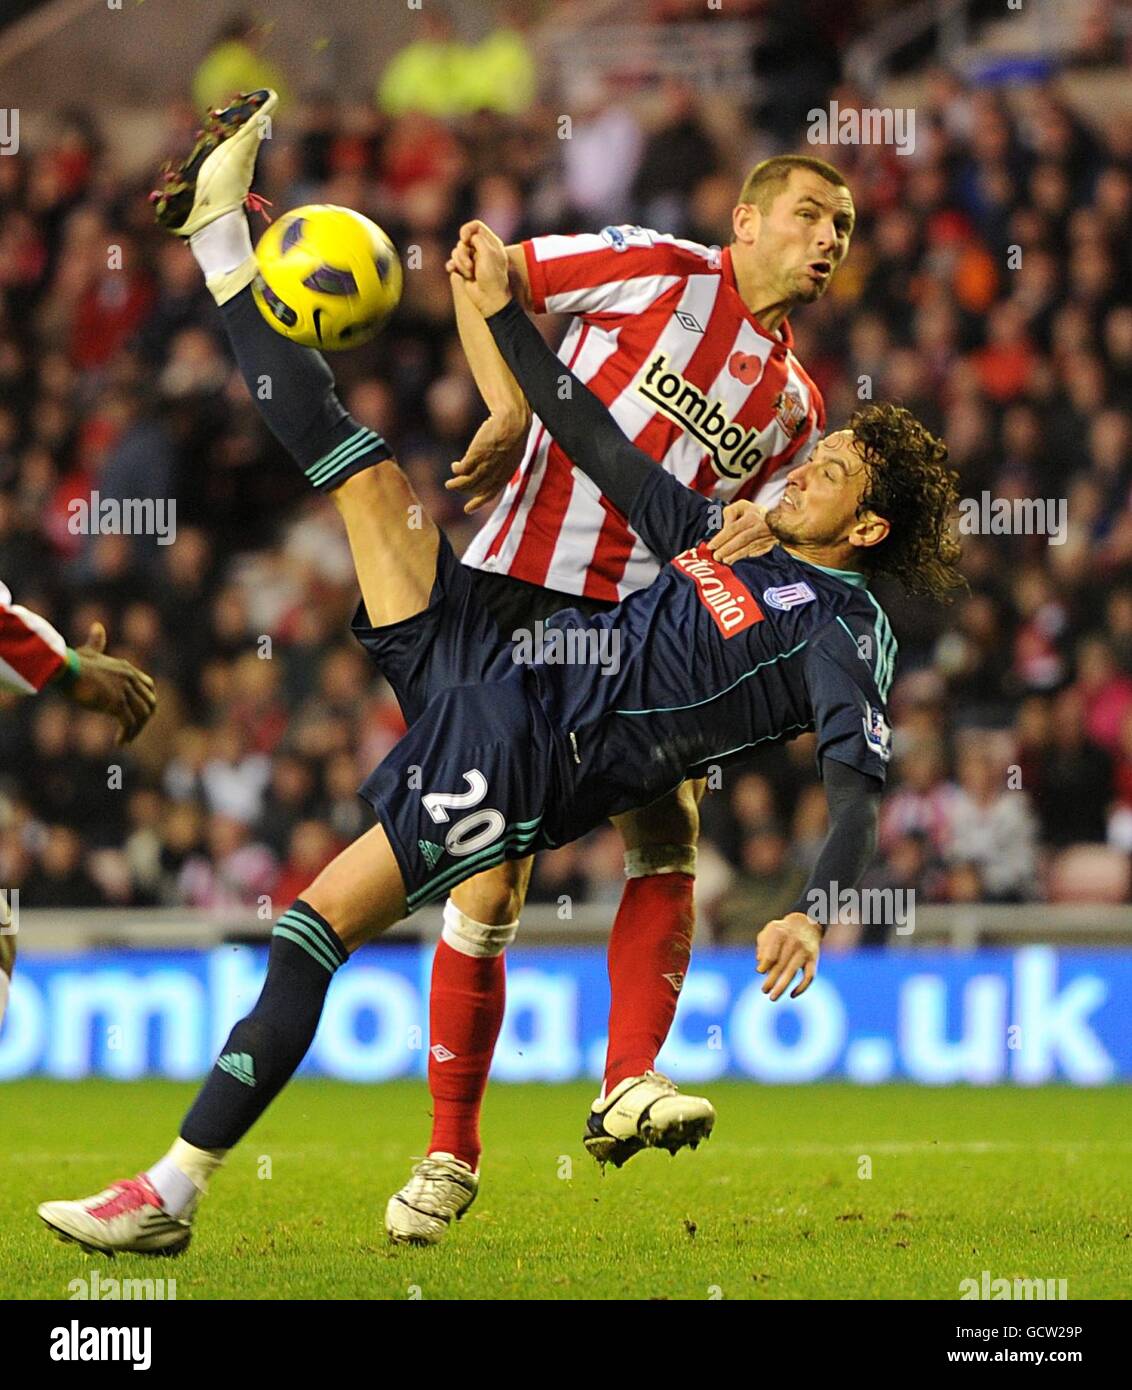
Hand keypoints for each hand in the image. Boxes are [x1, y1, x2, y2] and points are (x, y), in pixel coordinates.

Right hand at [66, 622, 157, 745]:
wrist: (64, 668)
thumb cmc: (72, 660)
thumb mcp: (88, 650)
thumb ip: (96, 641)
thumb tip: (98, 626)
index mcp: (127, 669)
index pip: (149, 687)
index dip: (146, 702)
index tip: (136, 714)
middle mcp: (130, 679)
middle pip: (149, 703)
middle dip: (143, 719)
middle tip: (131, 731)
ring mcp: (125, 691)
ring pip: (142, 716)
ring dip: (136, 731)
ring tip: (125, 739)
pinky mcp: (117, 703)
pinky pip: (129, 723)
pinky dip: (127, 735)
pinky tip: (119, 742)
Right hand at [445, 412, 528, 512]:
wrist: (513, 423)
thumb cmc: (514, 435)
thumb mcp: (513, 456)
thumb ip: (504, 467)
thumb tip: (499, 470)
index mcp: (504, 476)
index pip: (489, 494)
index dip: (477, 503)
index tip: (467, 510)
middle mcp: (494, 475)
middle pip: (474, 488)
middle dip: (462, 489)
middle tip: (451, 485)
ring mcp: (484, 466)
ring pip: (465, 483)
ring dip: (455, 484)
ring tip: (448, 484)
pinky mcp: (475, 456)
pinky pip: (461, 469)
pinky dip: (456, 469)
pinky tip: (455, 465)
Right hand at [447, 220, 510, 316]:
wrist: (489, 299)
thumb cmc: (492, 277)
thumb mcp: (489, 254)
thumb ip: (478, 239)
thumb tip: (467, 238)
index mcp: (490, 243)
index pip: (475, 226)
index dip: (467, 229)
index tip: (464, 239)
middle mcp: (481, 249)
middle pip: (463, 240)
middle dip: (463, 252)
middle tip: (471, 266)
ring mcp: (472, 260)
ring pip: (456, 251)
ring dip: (460, 262)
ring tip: (469, 274)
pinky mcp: (463, 270)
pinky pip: (452, 262)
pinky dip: (452, 266)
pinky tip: (454, 271)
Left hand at [707, 499, 775, 564]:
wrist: (779, 518)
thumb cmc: (754, 512)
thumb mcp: (741, 506)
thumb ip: (729, 513)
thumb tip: (725, 527)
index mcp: (751, 516)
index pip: (733, 528)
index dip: (721, 538)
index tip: (711, 546)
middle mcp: (759, 527)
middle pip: (740, 540)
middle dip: (726, 549)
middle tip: (716, 556)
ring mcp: (765, 538)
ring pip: (748, 548)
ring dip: (734, 556)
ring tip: (724, 560)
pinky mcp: (768, 545)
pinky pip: (754, 553)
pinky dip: (743, 557)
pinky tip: (734, 560)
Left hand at [756, 911, 821, 1000]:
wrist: (807, 923)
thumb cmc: (783, 930)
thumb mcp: (770, 931)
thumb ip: (763, 945)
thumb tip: (760, 963)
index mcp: (780, 934)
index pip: (771, 953)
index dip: (765, 964)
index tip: (760, 971)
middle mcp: (793, 942)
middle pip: (780, 965)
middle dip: (771, 980)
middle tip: (764, 990)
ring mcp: (804, 951)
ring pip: (793, 973)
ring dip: (782, 987)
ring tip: (773, 997)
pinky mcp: (814, 959)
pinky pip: (810, 976)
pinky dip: (802, 987)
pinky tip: (792, 995)